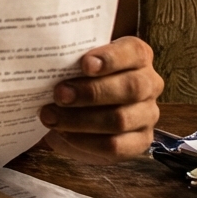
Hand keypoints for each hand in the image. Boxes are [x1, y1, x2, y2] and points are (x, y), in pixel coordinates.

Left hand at [38, 36, 163, 163]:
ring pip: (121, 119)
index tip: (84, 64)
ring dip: (81, 120)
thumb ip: (69, 59)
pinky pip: (115, 145)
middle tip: (59, 94)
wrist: (77, 116)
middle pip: (130, 88)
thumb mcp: (73, 64)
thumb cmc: (75, 79)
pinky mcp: (139, 141)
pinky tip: (64, 134)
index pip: (134, 52)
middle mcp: (148, 83)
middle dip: (91, 92)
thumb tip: (48, 58)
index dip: (111, 58)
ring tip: (50, 116)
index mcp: (136, 56)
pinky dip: (85, 141)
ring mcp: (147, 114)